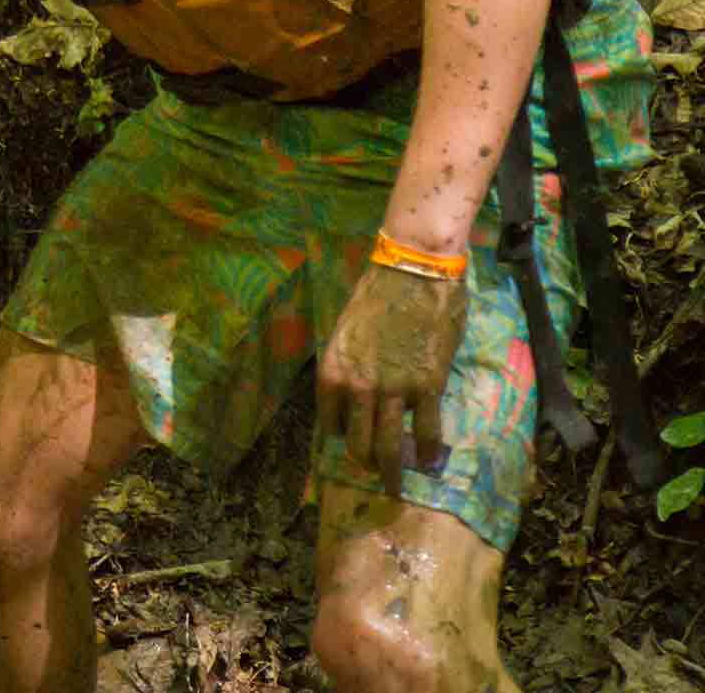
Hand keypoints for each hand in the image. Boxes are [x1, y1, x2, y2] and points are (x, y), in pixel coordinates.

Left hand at [316, 260, 470, 477]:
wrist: (412, 273)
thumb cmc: (377, 296)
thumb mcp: (346, 333)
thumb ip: (349, 366)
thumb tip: (357, 393)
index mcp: (333, 371)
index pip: (330, 422)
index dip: (340, 438)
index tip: (349, 446)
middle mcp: (357, 387)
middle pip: (358, 443)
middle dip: (365, 463)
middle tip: (373, 475)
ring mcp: (393, 389)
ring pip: (390, 447)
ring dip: (392, 472)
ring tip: (395, 487)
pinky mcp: (427, 387)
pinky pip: (427, 431)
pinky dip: (429, 451)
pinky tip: (431, 461)